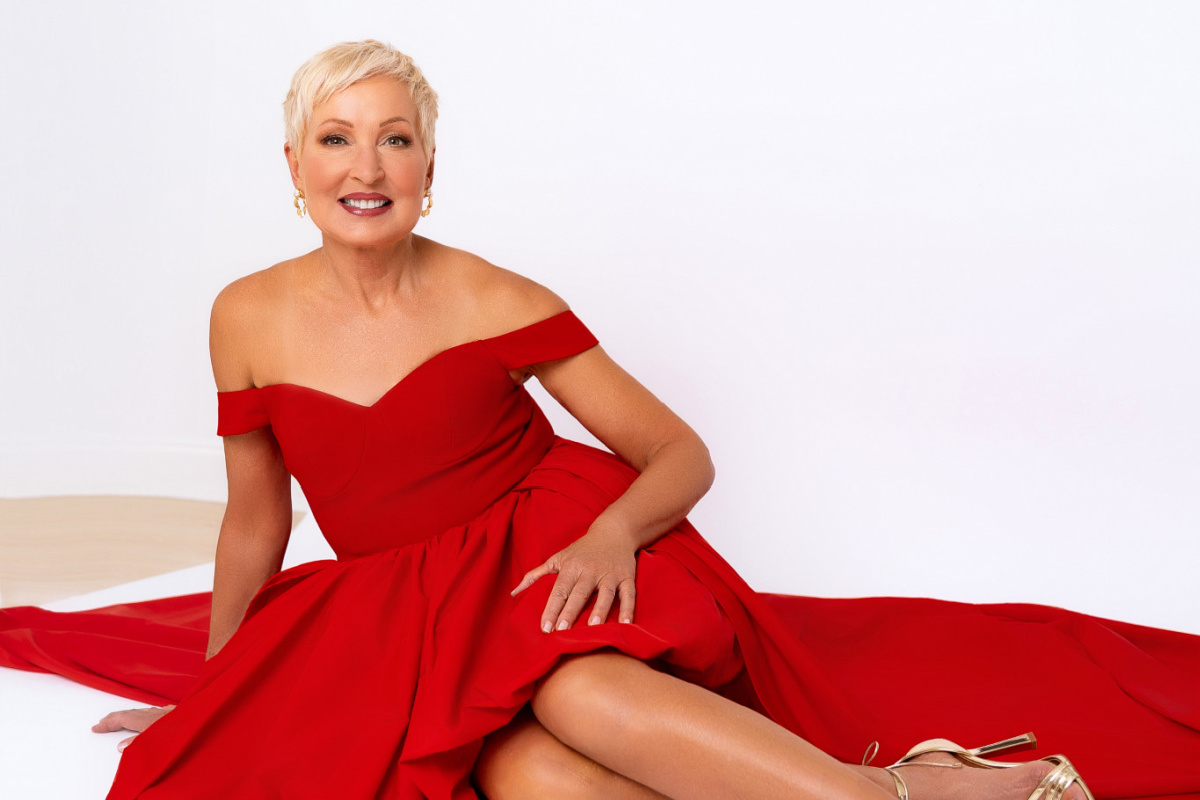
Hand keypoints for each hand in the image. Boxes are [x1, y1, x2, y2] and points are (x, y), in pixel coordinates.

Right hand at [92, 704, 174, 751]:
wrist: (203, 723)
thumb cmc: (181, 734)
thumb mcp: (155, 743)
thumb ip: (136, 744)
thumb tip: (120, 746)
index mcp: (148, 720)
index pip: (122, 719)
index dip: (108, 724)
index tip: (96, 728)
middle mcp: (156, 714)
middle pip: (130, 713)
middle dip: (115, 718)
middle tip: (103, 723)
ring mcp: (167, 712)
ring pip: (143, 711)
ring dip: (130, 715)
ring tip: (121, 720)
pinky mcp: (177, 713)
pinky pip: (156, 711)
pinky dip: (147, 713)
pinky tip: (149, 714)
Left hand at [511, 525, 637, 631]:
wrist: (613, 532)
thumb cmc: (581, 550)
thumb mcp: (558, 558)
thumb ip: (536, 575)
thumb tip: (514, 593)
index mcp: (571, 567)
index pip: (559, 590)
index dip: (551, 609)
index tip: (545, 627)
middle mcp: (590, 570)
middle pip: (579, 593)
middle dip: (570, 611)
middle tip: (562, 630)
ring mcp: (610, 574)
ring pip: (605, 593)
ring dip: (600, 609)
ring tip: (593, 627)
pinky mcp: (627, 577)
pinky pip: (629, 594)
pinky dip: (629, 609)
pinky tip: (626, 624)